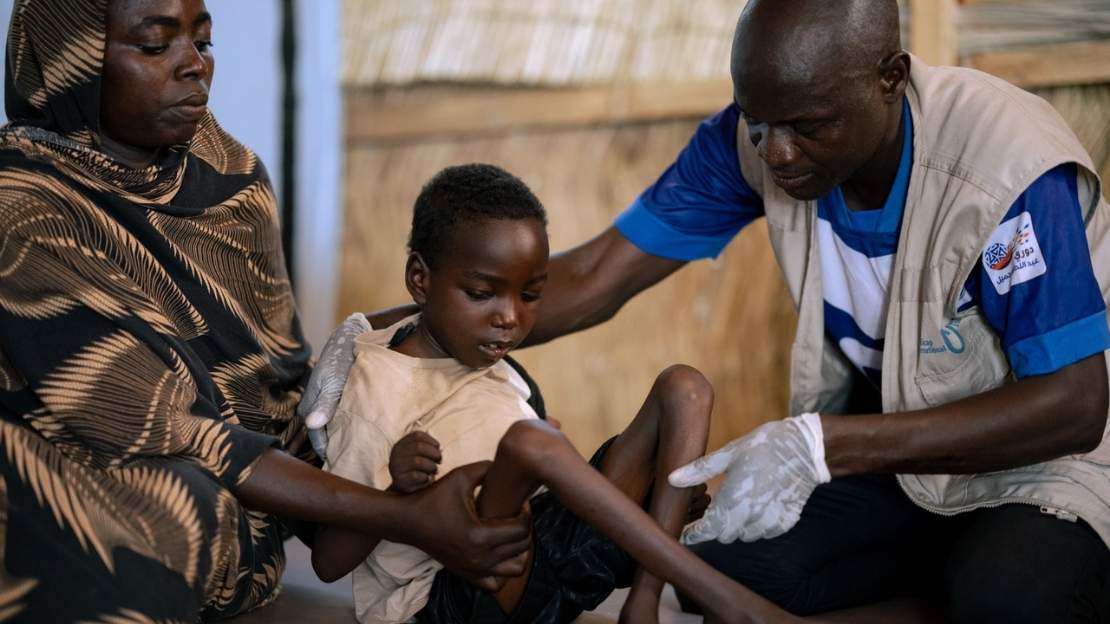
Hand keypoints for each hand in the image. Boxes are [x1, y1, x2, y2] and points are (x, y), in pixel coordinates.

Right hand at [298, 313, 370, 460]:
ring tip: (366, 453)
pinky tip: (369, 433)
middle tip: (360, 465)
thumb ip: (324, 402)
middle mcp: (317, 407)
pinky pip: (345, 416)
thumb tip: (311, 424)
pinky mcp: (340, 397)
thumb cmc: (340, 355)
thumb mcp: (333, 379)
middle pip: (327, 435)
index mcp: (310, 405)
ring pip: (337, 427)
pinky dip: (355, 424)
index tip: (345, 468)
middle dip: (340, 448)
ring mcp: (329, 402)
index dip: (329, 454)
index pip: (318, 439)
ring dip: (348, 437)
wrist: (352, 334)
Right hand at [389, 431, 441, 492]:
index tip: (438, 448)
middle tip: (440, 460)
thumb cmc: (418, 469)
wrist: (406, 490)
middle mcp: (395, 453)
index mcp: (401, 444)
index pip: (417, 435)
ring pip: (418, 461)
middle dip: (434, 453)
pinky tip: (428, 478)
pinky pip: (416, 476)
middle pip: (418, 447)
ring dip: (431, 466)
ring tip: (435, 470)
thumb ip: (428, 448)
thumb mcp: (421, 455)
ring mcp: (395, 466)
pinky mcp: (399, 480)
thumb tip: (439, 449)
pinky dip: (426, 477)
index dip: (431, 440)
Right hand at [400, 461, 530, 591]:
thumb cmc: (433, 497)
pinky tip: (498, 551)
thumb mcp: (460, 476)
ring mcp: (472, 570)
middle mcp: (478, 558)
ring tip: (511, 533)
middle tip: (518, 514)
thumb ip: (487, 468)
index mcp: (479, 536)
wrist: (406, 521)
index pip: (521, 530)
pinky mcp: (466, 574)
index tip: (520, 503)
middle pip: (522, 548)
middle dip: (525, 529)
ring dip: (519, 551)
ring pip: (515, 569)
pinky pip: (496, 583)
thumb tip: (507, 466)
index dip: (527, 514)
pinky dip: (503, 569)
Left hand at [668, 412, 829, 543]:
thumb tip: (672, 479)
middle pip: (724, 535)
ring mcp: (769, 523)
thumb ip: (699, 470)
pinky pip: (763, 533)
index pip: (706, 530)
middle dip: (715, 526)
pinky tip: (757, 504)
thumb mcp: (729, 453)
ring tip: (737, 503)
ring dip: (736, 525)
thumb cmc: (764, 447)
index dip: (693, 534)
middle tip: (713, 509)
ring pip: (743, 536)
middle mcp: (750, 517)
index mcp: (732, 500)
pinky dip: (757, 524)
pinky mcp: (785, 523)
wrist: (805, 449)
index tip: (685, 533)